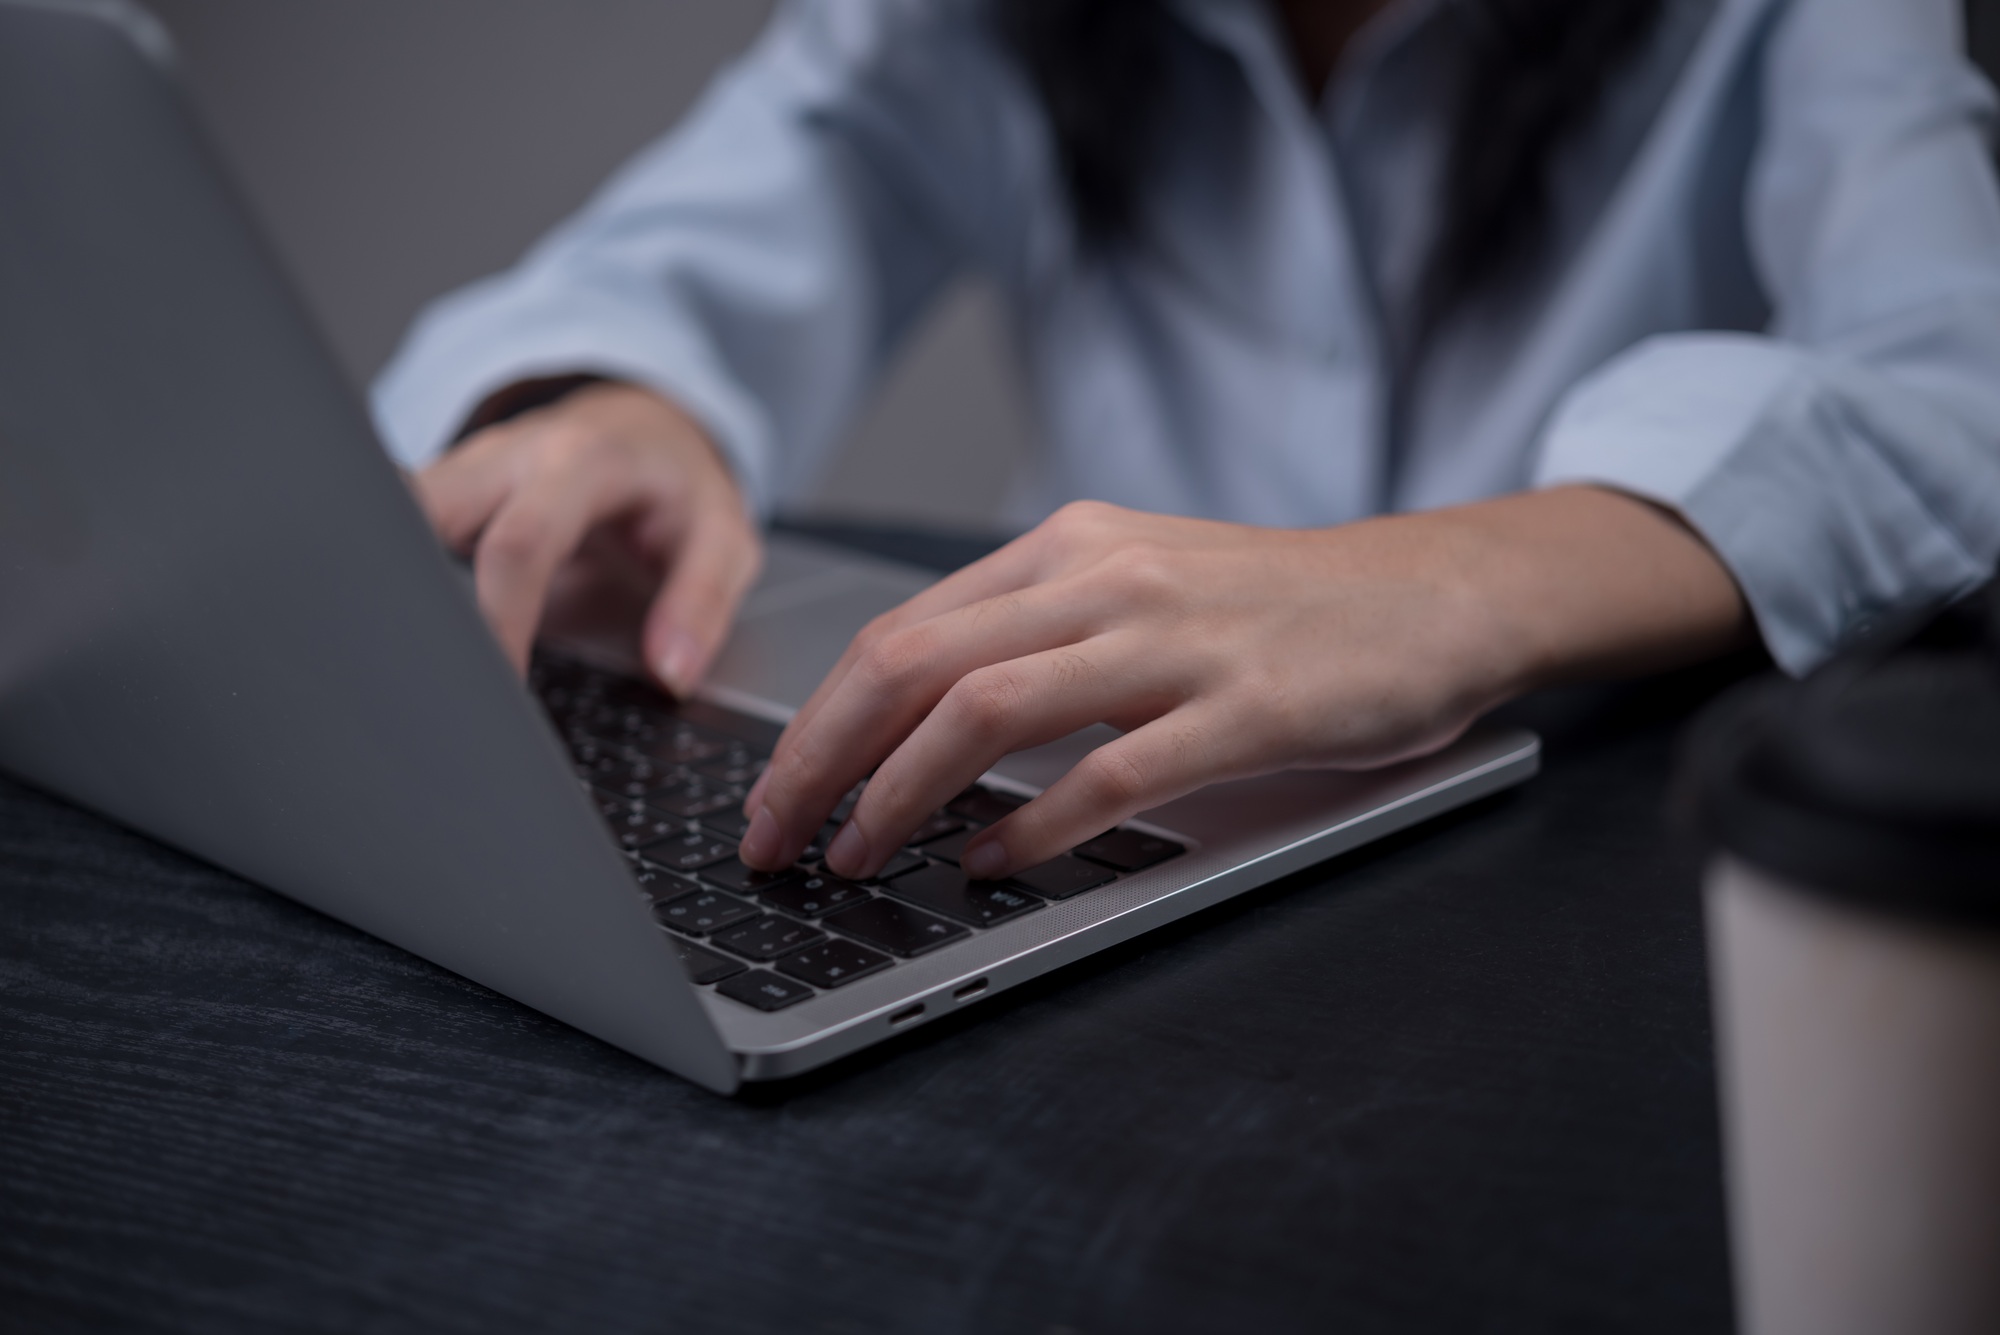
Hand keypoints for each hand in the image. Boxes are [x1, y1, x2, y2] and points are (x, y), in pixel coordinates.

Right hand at [415, 381, 759, 691]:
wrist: (647, 429)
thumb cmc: (679, 488)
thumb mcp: (724, 537)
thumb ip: (702, 602)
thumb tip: (671, 669)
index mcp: (582, 463)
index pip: (518, 546)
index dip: (499, 622)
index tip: (501, 688)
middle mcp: (510, 455)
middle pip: (425, 516)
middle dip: (414, 595)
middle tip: (434, 678)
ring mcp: (467, 468)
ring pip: (394, 515)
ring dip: (394, 583)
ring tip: (413, 658)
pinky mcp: (444, 490)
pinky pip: (399, 528)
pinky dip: (394, 575)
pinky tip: (404, 627)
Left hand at [738, 488, 1747, 879]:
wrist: (1433, 592)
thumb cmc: (1278, 608)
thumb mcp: (1138, 588)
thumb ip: (1036, 637)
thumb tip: (912, 726)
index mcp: (1069, 549)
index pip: (901, 631)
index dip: (818, 720)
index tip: (776, 793)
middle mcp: (1106, 577)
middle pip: (915, 665)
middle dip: (820, 760)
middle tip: (774, 838)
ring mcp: (1176, 639)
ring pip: (988, 710)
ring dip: (901, 795)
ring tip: (859, 857)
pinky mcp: (1246, 708)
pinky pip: (1111, 772)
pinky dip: (1035, 830)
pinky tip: (992, 869)